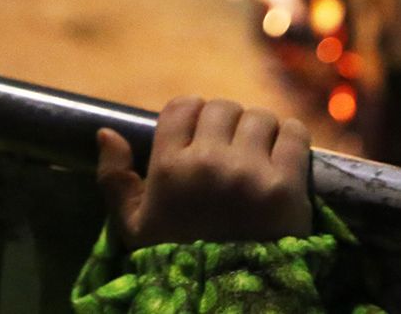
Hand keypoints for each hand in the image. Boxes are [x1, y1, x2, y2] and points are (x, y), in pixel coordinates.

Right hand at [96, 97, 311, 248]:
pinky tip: (284, 154)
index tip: (200, 132)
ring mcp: (250, 172)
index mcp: (169, 167)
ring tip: (259, 152)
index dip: (192, 114)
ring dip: (260, 130)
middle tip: (231, 146)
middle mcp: (208, 162)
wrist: (229, 298)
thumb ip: (114, 178)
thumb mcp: (133, 226)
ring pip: (259, 117)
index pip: (182, 106)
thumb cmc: (177, 258)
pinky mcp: (286, 185)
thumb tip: (106, 132)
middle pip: (222, 108)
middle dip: (226, 123)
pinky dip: (292, 137)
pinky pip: (295, 134)